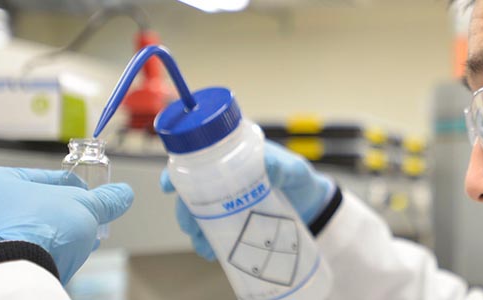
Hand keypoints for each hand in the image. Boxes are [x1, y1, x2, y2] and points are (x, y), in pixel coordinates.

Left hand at [0, 167, 133, 283]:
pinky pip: (14, 253)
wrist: (13, 275)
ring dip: (53, 237)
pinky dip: (37, 254)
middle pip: (31, 207)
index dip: (71, 186)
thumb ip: (104, 200)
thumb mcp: (83, 207)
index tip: (88, 194)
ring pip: (24, 231)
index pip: (40, 178)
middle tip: (86, 221)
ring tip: (78, 245)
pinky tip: (59, 260)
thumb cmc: (38, 230)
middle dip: (63, 216)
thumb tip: (123, 194)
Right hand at [161, 140, 334, 260]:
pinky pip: (212, 230)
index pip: (196, 158)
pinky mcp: (233, 220)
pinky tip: (212, 253)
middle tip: (190, 226)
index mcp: (233, 156)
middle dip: (184, 210)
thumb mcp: (295, 169)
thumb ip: (283, 166)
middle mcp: (223, 177)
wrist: (313, 205)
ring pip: (197, 214)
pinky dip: (208, 242)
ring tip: (204, 246)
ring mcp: (226, 200)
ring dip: (195, 230)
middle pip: (190, 191)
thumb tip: (267, 165)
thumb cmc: (300, 179)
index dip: (176, 171)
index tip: (169, 187)